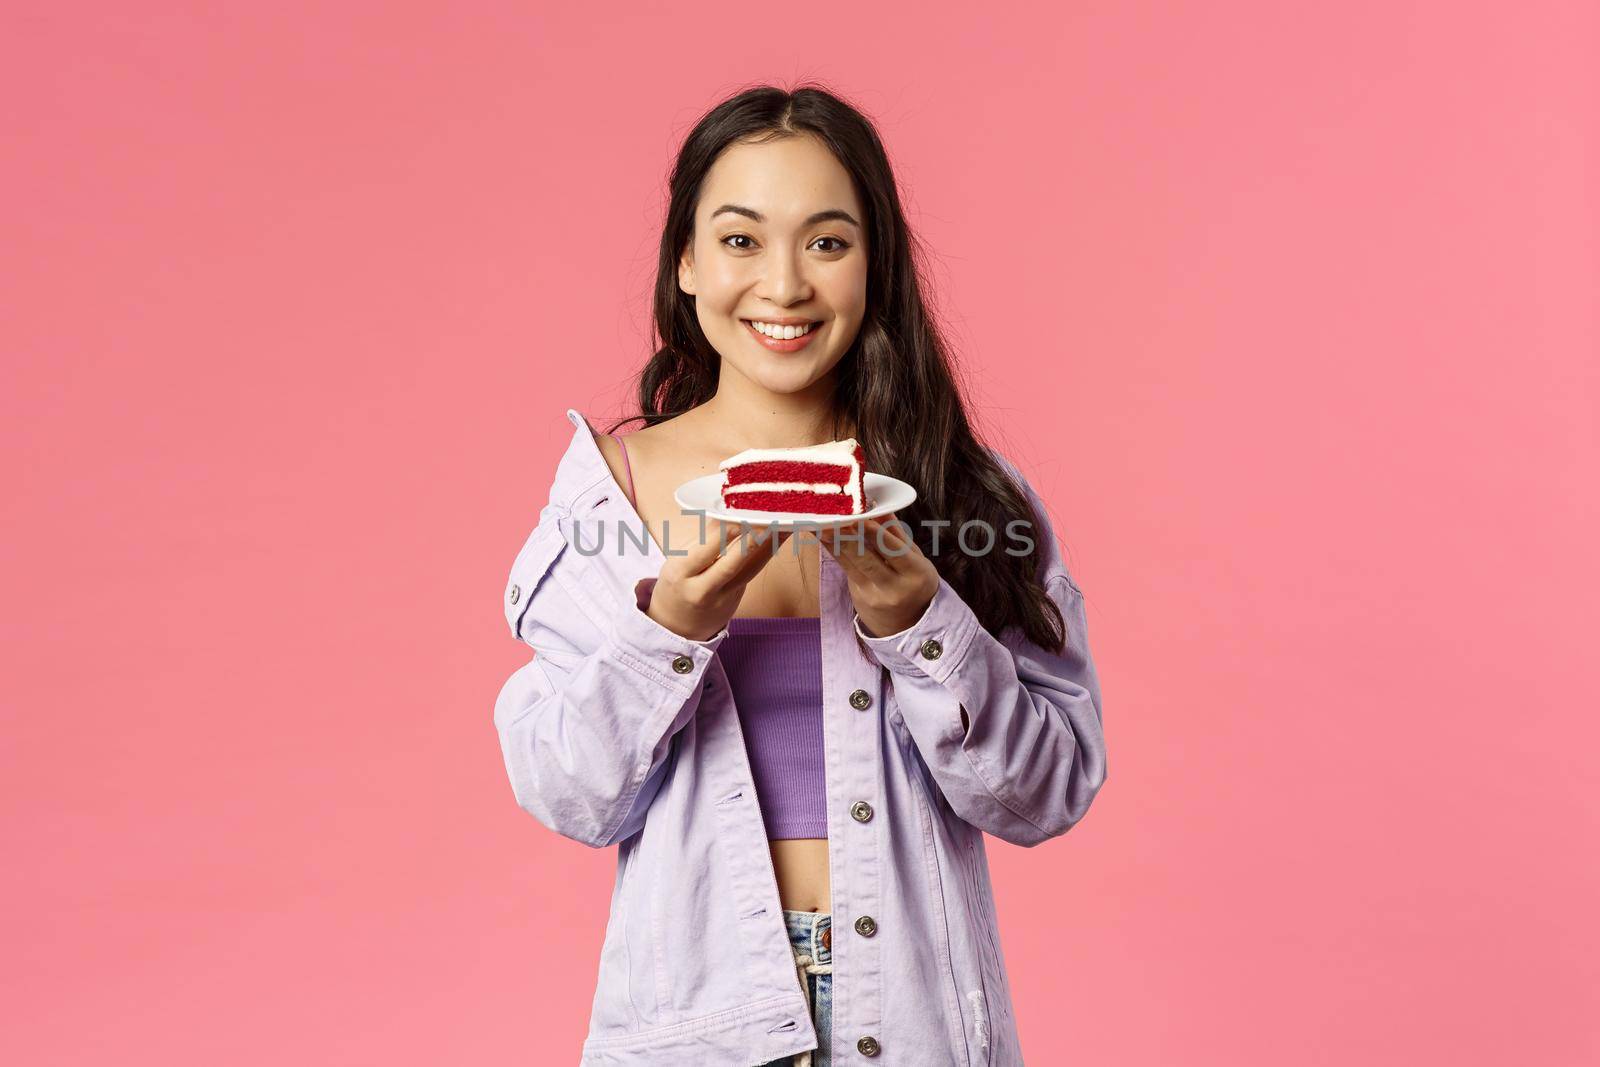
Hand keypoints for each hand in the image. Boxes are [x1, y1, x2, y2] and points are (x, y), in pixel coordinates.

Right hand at [644, 519, 792, 640]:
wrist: (677, 624)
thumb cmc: (677, 582)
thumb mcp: (678, 560)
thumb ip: (703, 539)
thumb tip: (728, 512)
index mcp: (680, 572)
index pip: (705, 550)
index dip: (725, 533)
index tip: (741, 515)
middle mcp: (701, 589)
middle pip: (731, 563)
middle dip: (752, 540)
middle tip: (769, 520)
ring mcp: (722, 598)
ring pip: (749, 570)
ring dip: (769, 546)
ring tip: (784, 526)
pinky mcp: (737, 599)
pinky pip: (752, 573)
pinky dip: (766, 555)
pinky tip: (778, 539)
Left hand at [821, 512, 940, 637]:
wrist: (908, 623)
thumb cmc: (913, 580)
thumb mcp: (915, 558)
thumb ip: (896, 534)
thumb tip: (880, 507)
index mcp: (916, 573)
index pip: (894, 550)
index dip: (876, 534)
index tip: (860, 518)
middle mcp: (894, 588)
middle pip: (867, 559)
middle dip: (848, 537)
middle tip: (832, 519)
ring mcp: (874, 595)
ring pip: (851, 564)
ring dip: (834, 542)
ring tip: (819, 524)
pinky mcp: (858, 597)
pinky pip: (845, 569)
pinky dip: (834, 550)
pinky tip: (822, 536)